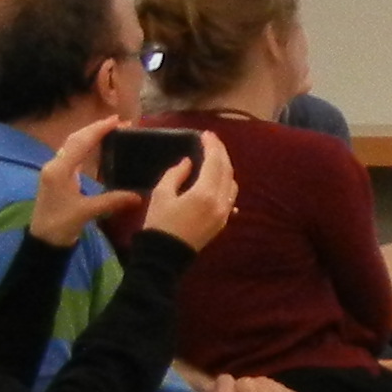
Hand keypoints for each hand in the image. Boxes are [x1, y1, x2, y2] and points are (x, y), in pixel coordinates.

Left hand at [29, 116, 148, 248]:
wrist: (42, 241)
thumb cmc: (61, 226)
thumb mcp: (87, 212)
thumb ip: (112, 200)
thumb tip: (138, 196)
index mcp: (59, 170)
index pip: (81, 143)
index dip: (99, 129)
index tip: (117, 120)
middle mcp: (54, 165)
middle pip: (75, 139)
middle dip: (95, 128)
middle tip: (118, 122)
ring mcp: (54, 170)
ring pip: (72, 145)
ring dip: (89, 135)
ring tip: (110, 130)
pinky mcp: (56, 177)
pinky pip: (72, 155)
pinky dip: (85, 147)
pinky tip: (96, 147)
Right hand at [143, 130, 240, 252]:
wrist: (164, 257)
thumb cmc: (159, 223)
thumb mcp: (161, 194)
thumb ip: (176, 174)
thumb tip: (189, 161)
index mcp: (204, 193)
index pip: (214, 162)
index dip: (212, 146)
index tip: (206, 134)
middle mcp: (220, 202)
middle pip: (227, 170)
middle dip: (221, 153)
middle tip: (212, 140)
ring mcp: (224, 213)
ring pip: (232, 184)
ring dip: (225, 167)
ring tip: (214, 157)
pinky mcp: (222, 222)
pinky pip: (230, 198)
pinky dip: (227, 184)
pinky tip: (219, 180)